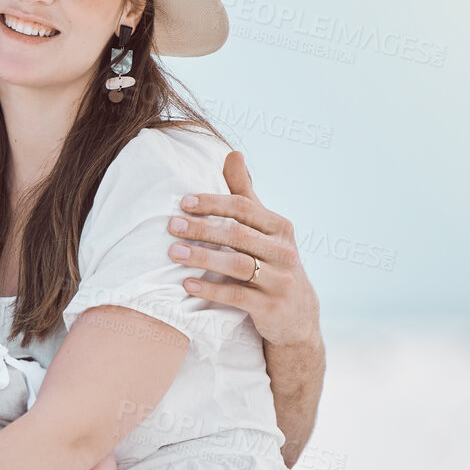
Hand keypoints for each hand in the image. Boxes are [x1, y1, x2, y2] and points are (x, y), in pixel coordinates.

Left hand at [169, 150, 320, 346]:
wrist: (298, 316)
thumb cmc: (273, 263)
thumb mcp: (265, 229)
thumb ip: (246, 194)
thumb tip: (232, 153)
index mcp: (280, 228)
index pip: (244, 208)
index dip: (213, 202)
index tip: (183, 202)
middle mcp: (284, 251)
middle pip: (238, 235)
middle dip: (202, 229)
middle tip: (171, 225)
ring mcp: (280, 280)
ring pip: (237, 265)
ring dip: (202, 257)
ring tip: (173, 253)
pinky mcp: (271, 307)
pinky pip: (237, 296)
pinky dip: (210, 289)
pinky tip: (187, 284)